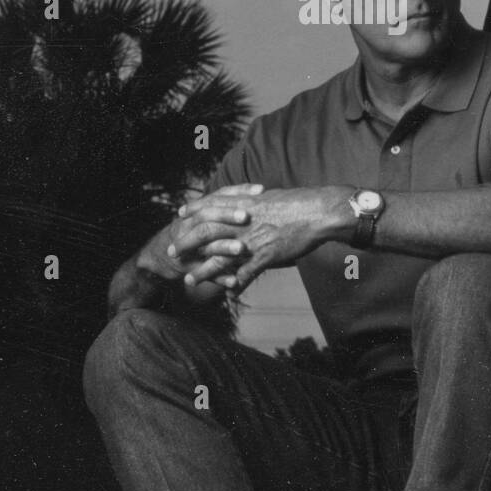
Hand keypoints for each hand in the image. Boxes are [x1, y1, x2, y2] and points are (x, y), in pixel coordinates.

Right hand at [108, 184, 264, 312]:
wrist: (159, 256)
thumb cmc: (190, 232)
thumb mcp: (203, 216)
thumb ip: (226, 206)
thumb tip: (261, 194)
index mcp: (198, 212)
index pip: (218, 196)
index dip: (237, 192)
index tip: (259, 190)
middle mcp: (191, 226)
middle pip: (208, 217)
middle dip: (227, 215)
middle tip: (246, 216)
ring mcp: (188, 248)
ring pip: (206, 246)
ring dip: (224, 247)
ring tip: (242, 249)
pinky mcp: (188, 269)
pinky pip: (204, 274)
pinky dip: (219, 278)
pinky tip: (234, 282)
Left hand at [176, 186, 354, 293]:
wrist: (316, 211)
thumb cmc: (298, 202)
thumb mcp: (270, 197)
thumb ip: (254, 201)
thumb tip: (247, 199)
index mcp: (243, 204)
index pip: (210, 206)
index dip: (193, 211)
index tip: (179, 214)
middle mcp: (242, 222)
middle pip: (205, 233)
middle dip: (186, 243)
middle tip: (173, 252)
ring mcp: (252, 240)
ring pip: (219, 259)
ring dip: (203, 271)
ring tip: (190, 281)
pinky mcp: (265, 256)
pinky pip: (245, 274)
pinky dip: (235, 284)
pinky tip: (229, 293)